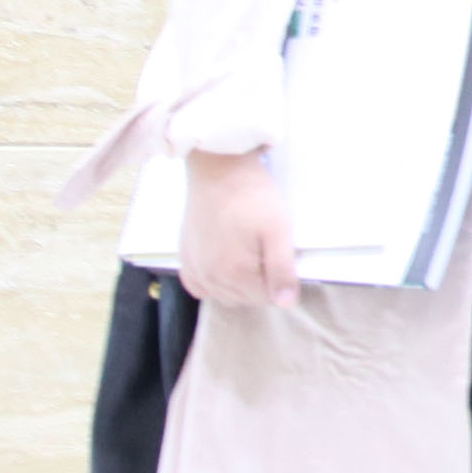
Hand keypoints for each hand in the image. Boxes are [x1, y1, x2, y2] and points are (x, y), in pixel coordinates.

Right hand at [182, 147, 296, 307]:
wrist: (218, 168)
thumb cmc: (251, 196)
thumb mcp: (277, 230)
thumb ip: (281, 270)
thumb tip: (286, 304)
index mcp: (233, 274)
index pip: (266, 298)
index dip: (278, 277)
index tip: (278, 251)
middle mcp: (209, 278)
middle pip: (245, 298)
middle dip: (259, 280)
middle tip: (261, 245)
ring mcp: (193, 269)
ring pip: (224, 294)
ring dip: (238, 281)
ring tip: (244, 247)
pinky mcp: (184, 258)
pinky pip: (200, 286)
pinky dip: (213, 280)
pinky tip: (223, 261)